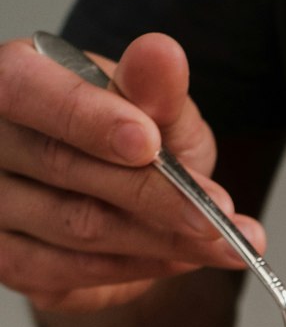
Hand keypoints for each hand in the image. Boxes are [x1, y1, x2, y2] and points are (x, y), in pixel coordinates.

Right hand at [0, 32, 263, 311]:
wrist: (124, 203)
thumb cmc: (132, 139)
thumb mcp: (156, 109)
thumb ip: (156, 90)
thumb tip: (163, 56)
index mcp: (16, 78)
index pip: (28, 92)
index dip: (88, 120)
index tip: (148, 143)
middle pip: (64, 168)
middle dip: (154, 193)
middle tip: (218, 212)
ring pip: (78, 227)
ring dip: (162, 239)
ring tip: (223, 242)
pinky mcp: (10, 260)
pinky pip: (75, 271)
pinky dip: (140, 267)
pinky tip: (181, 258)